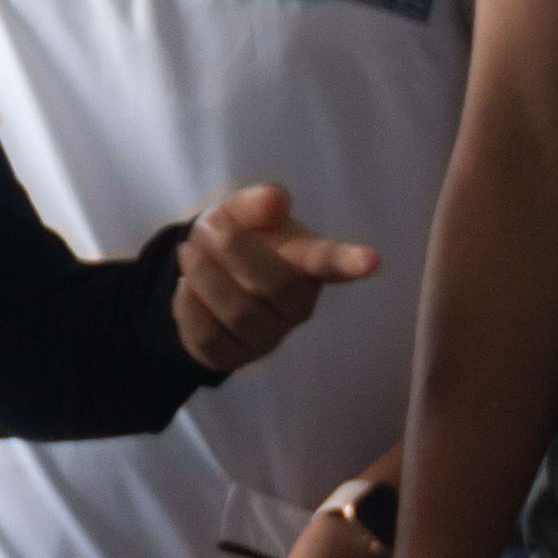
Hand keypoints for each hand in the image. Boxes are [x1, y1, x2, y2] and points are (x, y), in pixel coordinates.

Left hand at [171, 182, 379, 371]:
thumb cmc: (241, 239)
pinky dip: (189, 307)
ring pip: (239, 314)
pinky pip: (209, 338)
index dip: (350, 262)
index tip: (372, 261)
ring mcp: (268, 336)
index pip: (331, 263)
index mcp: (307, 264)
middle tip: (207, 225)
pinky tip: (185, 287)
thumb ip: (255, 204)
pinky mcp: (234, 357)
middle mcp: (297, 305)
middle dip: (234, 249)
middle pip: (276, 285)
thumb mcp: (244, 213)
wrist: (204, 275)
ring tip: (188, 251)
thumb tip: (275, 199)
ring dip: (205, 276)